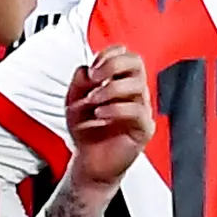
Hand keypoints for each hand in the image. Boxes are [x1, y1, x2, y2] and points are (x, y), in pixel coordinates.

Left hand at [63, 47, 152, 185]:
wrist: (90, 162)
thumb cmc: (86, 131)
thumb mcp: (73, 102)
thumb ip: (78, 83)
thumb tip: (86, 68)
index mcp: (120, 81)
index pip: (125, 54)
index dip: (109, 54)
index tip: (93, 65)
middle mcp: (133, 92)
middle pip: (136, 63)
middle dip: (113, 65)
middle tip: (95, 77)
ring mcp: (141, 109)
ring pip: (138, 85)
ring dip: (111, 89)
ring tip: (93, 101)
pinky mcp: (143, 129)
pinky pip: (137, 112)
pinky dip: (116, 109)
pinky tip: (100, 114)